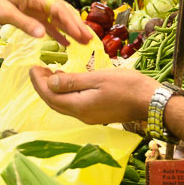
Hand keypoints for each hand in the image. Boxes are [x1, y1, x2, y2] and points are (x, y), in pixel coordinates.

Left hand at [0, 0, 93, 46]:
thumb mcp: (4, 13)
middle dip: (77, 26)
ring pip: (57, 18)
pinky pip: (47, 23)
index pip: (59, 8)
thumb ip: (24, 24)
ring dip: (70, 30)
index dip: (72, 22)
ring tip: (83, 42)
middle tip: (90, 40)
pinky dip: (57, 32)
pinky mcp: (30, 13)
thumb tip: (43, 35)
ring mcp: (35, 5)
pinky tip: (66, 42)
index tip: (83, 34)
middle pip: (62, 12)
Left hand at [28, 66, 159, 125]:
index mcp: (80, 106)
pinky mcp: (96, 114)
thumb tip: (49, 82)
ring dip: (53, 90)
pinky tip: (66, 82)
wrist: (151, 101)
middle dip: (42, 86)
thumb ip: (73, 82)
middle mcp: (81, 115)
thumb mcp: (98, 78)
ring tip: (48, 73)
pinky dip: (65, 93)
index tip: (32, 67)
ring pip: (63, 104)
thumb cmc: (128, 86)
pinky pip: (73, 104)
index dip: (38, 83)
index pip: (50, 96)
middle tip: (37, 69)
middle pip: (53, 102)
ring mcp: (89, 116)